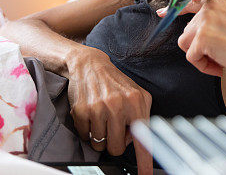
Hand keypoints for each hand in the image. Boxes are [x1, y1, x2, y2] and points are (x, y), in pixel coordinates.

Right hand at [66, 46, 152, 174]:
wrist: (89, 64)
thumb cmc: (115, 82)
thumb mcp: (137, 94)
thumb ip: (142, 116)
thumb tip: (136, 139)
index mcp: (136, 102)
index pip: (142, 138)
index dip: (144, 162)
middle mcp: (118, 106)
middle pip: (116, 148)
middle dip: (114, 142)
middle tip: (112, 126)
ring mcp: (98, 109)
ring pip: (99, 144)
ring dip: (100, 135)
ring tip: (101, 116)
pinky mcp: (81, 112)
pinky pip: (85, 136)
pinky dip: (87, 129)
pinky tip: (91, 113)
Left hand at [156, 0, 225, 83]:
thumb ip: (217, 18)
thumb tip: (191, 28)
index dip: (175, 7)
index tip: (162, 13)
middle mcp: (213, 2)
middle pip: (188, 29)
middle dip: (200, 46)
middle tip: (222, 55)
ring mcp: (207, 17)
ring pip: (185, 43)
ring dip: (201, 57)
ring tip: (222, 60)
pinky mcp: (202, 35)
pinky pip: (190, 57)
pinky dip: (203, 66)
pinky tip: (221, 66)